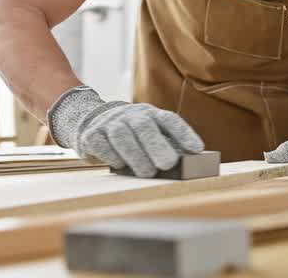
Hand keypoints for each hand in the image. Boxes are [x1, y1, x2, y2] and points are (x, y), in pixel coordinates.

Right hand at [46, 86, 204, 177]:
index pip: (169, 120)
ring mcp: (110, 123)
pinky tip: (120, 164)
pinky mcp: (92, 134)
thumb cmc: (130, 135)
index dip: (184, 133)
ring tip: (147, 172)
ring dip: (136, 155)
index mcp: (150, 114)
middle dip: (157, 145)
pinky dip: (112, 155)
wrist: (90, 120)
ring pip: (122, 135)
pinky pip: (102, 144)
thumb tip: (186, 165)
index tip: (197, 149)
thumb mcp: (148, 133)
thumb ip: (165, 145)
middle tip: (168, 164)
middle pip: (144, 126)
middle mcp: (131, 115)